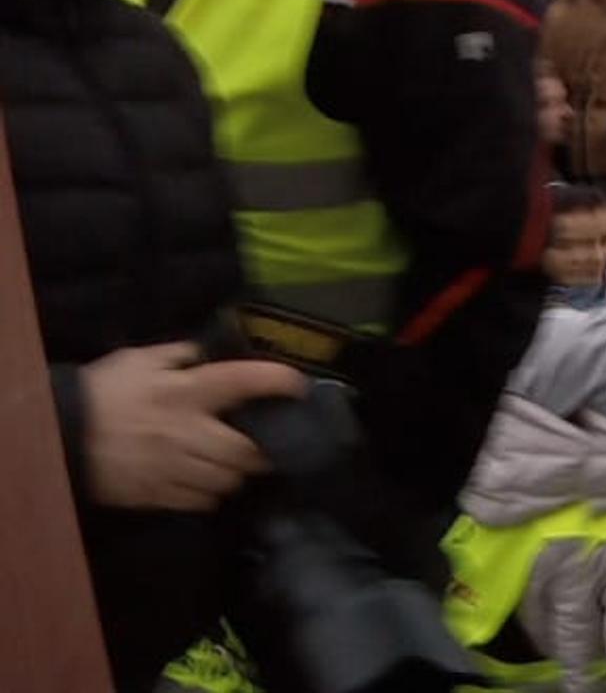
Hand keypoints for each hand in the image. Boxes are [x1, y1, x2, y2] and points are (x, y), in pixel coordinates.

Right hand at [75, 344, 304, 512]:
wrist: (56, 435)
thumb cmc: (102, 392)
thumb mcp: (139, 360)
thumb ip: (180, 355)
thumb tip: (209, 354)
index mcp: (186, 392)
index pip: (245, 382)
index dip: (279, 382)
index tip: (298, 387)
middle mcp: (187, 432)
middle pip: (249, 451)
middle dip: (266, 449)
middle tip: (268, 441)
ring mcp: (173, 468)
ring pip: (229, 480)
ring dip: (238, 472)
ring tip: (235, 463)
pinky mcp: (157, 494)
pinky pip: (202, 501)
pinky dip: (211, 493)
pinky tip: (206, 481)